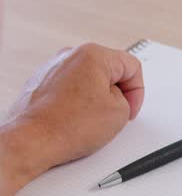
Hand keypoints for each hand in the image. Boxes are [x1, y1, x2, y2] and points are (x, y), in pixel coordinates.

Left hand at [0, 43, 143, 195]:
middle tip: (116, 114)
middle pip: (108, 71)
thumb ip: (126, 98)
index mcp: (92, 54)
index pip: (131, 66)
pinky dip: (76, 104)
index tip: (131, 108)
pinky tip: (77, 121)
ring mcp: (52, 68)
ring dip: (96, 99)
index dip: (137, 91)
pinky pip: (69, 89)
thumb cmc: (67, 127)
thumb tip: (116, 99)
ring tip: (92, 121)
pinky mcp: (40, 83)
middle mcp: (69, 55)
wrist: (31, 141)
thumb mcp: (120, 113)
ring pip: (88, 81)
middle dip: (116, 94)